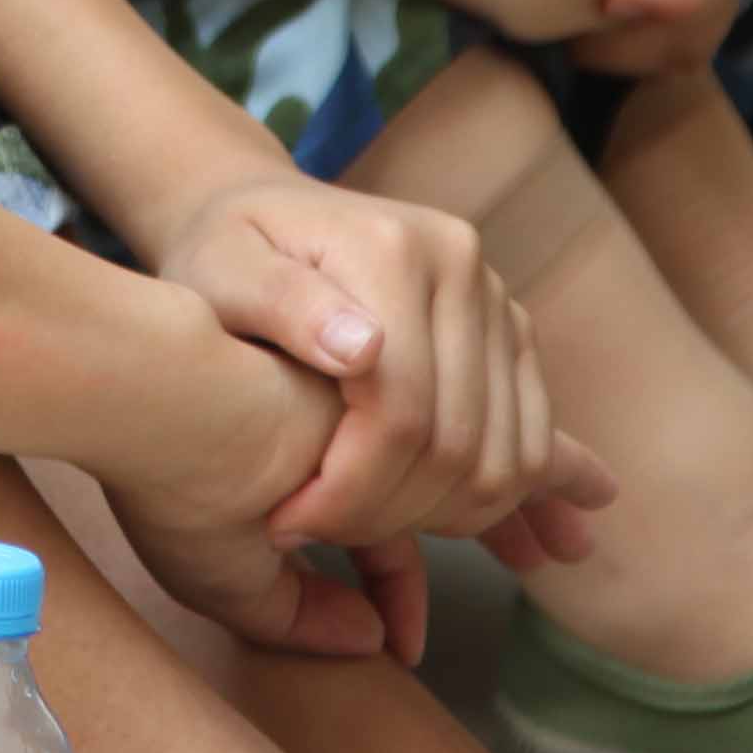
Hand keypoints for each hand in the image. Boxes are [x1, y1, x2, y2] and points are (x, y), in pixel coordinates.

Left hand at [134, 189, 618, 662]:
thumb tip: (363, 350)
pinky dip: (512, 499)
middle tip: (318, 537)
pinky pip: (531, 439)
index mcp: (394, 252)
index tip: (285, 524)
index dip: (348, 491)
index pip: (400, 413)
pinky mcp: (510, 333)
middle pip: (457, 444)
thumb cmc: (223, 250)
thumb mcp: (220, 268)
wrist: (260, 209)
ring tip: (378, 540)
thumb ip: (282, 303)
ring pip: (505, 454)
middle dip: (389, 515)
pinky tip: (500, 543)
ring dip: (453, 521)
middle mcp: (463, 267)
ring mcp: (496, 300)